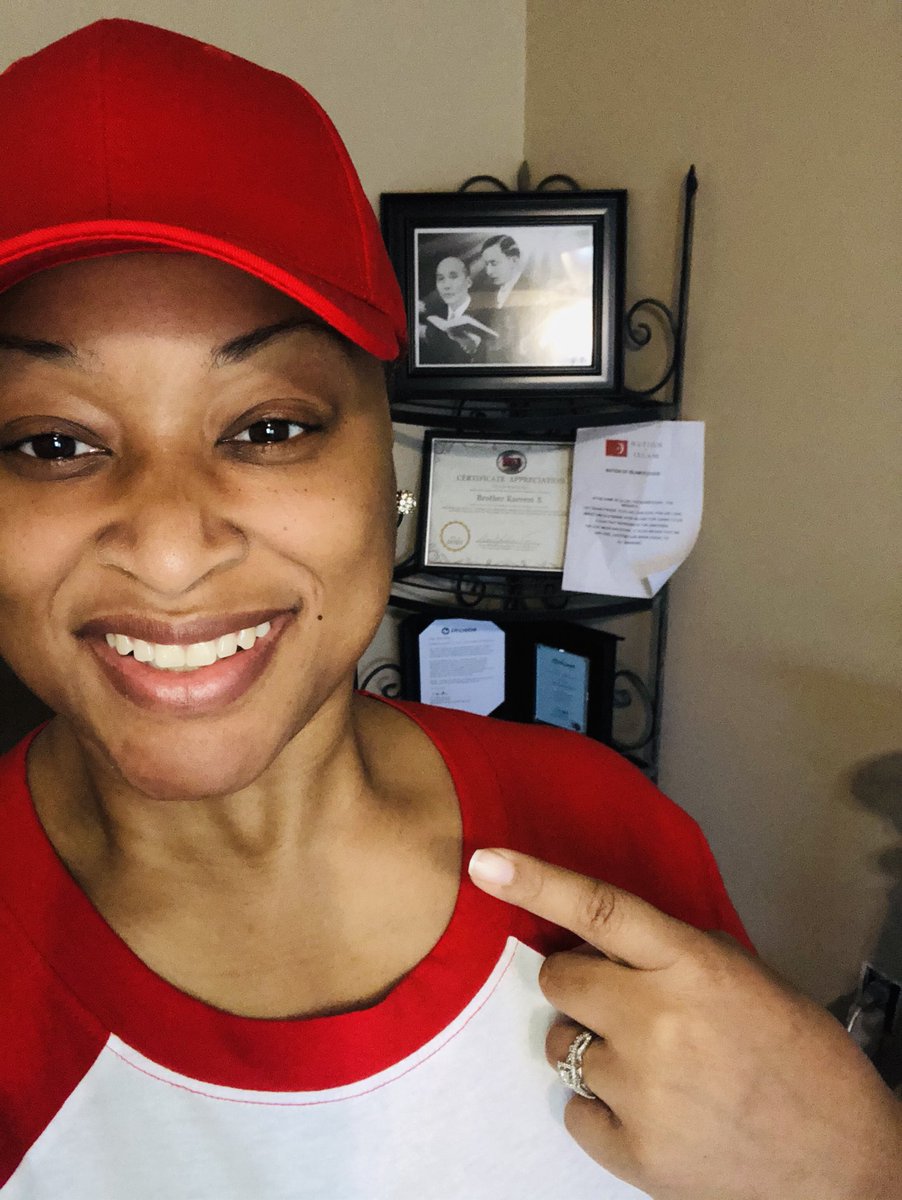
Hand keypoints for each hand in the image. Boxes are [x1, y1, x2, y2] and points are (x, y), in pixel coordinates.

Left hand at [468, 848, 901, 1199]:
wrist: (842, 1166)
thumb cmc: (800, 1059)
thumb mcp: (744, 979)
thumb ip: (671, 953)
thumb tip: (598, 941)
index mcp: (693, 968)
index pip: (600, 910)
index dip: (537, 883)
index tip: (485, 864)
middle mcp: (658, 1022)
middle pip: (560, 981)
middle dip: (577, 986)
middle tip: (618, 1005)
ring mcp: (641, 1091)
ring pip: (560, 1046)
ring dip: (590, 1048)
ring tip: (649, 1067)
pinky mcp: (633, 1152)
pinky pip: (574, 1109)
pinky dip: (601, 1108)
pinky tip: (650, 1111)